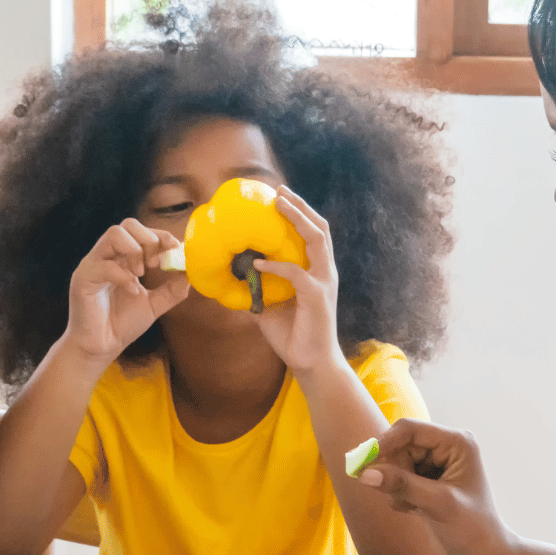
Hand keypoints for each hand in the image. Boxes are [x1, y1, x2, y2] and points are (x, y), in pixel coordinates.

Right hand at [67, 219, 189, 364]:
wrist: (101, 348)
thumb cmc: (123, 324)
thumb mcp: (155, 304)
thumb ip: (172, 289)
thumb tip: (190, 272)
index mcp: (123, 258)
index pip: (143, 232)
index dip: (162, 237)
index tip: (175, 253)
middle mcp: (108, 256)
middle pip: (128, 224)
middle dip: (149, 239)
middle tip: (157, 264)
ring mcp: (94, 264)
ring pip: (114, 234)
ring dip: (135, 251)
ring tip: (142, 274)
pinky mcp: (83, 278)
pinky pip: (105, 265)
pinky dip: (124, 277)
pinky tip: (133, 293)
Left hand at [252, 187, 340, 373]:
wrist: (311, 362)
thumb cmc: (292, 334)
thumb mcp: (270, 305)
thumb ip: (258, 287)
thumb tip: (231, 276)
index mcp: (317, 271)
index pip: (314, 233)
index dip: (299, 212)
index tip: (279, 196)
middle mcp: (324, 272)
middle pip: (319, 228)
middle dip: (300, 206)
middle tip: (278, 192)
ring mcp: (323, 283)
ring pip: (317, 240)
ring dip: (297, 219)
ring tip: (278, 206)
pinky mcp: (317, 297)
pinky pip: (296, 273)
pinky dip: (276, 265)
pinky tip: (257, 263)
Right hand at [356, 420, 515, 554]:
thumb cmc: (472, 529)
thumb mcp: (439, 504)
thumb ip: (403, 486)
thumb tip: (365, 473)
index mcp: (456, 442)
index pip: (410, 429)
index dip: (385, 442)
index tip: (364, 463)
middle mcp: (444, 448)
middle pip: (399, 446)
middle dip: (394, 471)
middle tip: (400, 497)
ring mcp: (434, 465)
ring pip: (395, 463)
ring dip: (396, 487)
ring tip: (413, 507)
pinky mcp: (425, 481)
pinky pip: (397, 479)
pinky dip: (398, 495)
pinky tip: (415, 511)